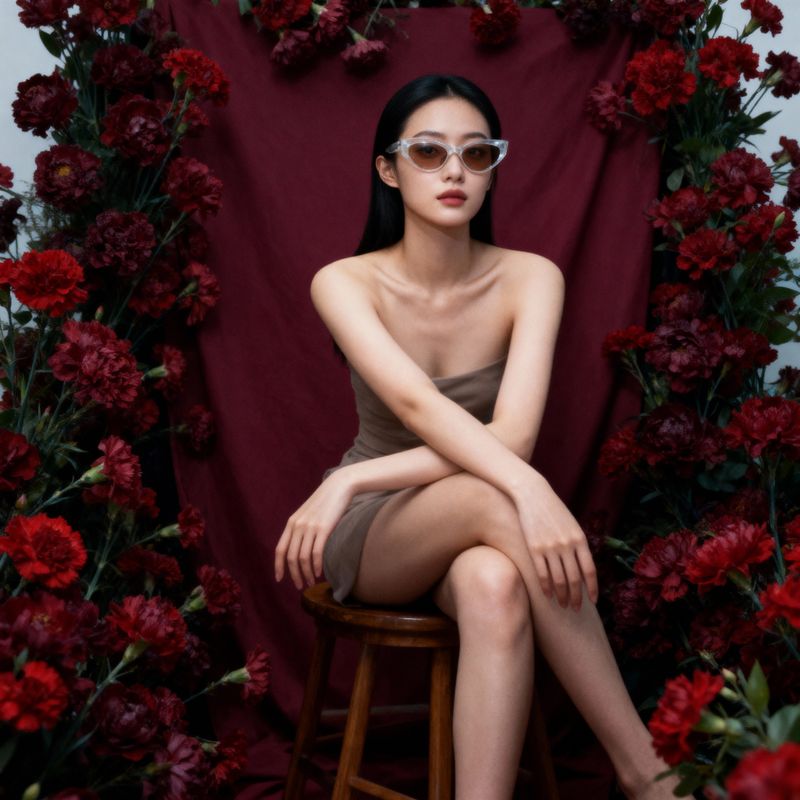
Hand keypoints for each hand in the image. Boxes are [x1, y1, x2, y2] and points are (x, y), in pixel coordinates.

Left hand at [274, 469, 353, 589]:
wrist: (338, 486)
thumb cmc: (325, 502)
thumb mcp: (308, 514)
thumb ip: (301, 528)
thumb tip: (300, 547)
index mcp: (292, 523)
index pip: (280, 549)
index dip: (278, 566)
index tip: (279, 579)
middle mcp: (298, 526)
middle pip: (291, 557)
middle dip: (294, 575)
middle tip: (300, 586)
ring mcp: (310, 527)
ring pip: (303, 558)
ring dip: (306, 573)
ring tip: (311, 582)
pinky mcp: (323, 528)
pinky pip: (316, 552)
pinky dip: (315, 566)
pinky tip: (318, 573)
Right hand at [511, 473, 597, 611]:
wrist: (532, 494)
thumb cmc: (553, 510)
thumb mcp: (572, 524)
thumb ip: (577, 545)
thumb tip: (582, 568)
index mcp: (580, 539)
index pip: (589, 570)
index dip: (592, 588)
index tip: (593, 602)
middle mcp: (566, 545)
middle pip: (574, 579)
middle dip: (576, 597)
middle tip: (575, 609)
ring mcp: (550, 547)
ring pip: (558, 579)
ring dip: (561, 595)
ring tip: (563, 605)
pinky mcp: (534, 548)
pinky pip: (542, 573)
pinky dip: (546, 587)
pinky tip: (547, 595)